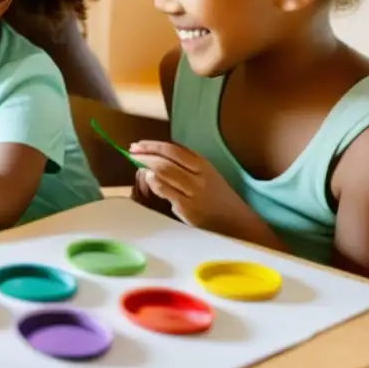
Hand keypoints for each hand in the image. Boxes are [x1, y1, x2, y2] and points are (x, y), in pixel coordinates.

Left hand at [129, 140, 249, 231]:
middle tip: (131, 152)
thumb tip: (155, 154)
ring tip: (139, 166)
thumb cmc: (217, 196)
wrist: (237, 222)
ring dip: (147, 168)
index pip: (172, 149)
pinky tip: (149, 181)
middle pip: (165, 161)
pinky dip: (153, 183)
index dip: (152, 145)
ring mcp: (193, 193)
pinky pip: (165, 192)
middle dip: (144, 155)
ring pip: (163, 174)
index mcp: (203, 165)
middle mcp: (198, 177)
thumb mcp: (206, 173)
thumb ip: (185, 163)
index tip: (137, 145)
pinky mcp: (188, 209)